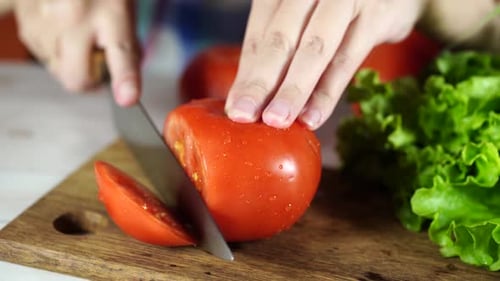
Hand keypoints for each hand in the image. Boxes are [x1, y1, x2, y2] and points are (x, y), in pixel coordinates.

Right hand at [13, 0, 140, 105]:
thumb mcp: (124, 14)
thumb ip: (127, 50)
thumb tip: (125, 89)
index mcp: (112, 14)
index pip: (120, 54)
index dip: (125, 79)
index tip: (127, 99)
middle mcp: (76, 18)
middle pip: (76, 78)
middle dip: (87, 80)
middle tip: (95, 65)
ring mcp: (47, 21)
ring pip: (57, 70)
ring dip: (69, 62)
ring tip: (78, 34)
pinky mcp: (27, 23)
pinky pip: (42, 55)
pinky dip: (53, 50)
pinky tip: (61, 28)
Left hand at [225, 0, 426, 129]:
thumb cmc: (338, 6)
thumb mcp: (304, 14)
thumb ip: (282, 44)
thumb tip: (251, 95)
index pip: (259, 34)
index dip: (247, 74)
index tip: (235, 109)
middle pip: (280, 40)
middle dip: (260, 83)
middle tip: (244, 116)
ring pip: (314, 49)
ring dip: (294, 90)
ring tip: (277, 120)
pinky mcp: (375, 15)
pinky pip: (347, 59)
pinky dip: (328, 91)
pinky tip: (313, 116)